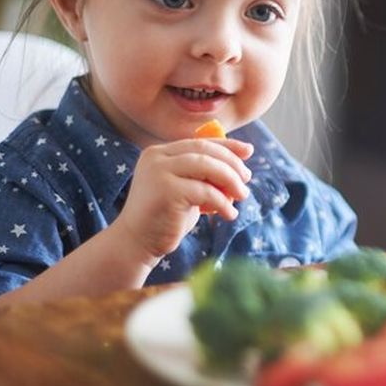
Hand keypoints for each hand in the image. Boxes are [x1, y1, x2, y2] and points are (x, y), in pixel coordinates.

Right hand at [111, 138, 252, 263]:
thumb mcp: (187, 188)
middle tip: (247, 179)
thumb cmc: (166, 217)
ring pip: (207, 166)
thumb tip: (244, 153)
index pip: (200, 142)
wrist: (137, 242)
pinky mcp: (166, 190)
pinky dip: (222, 202)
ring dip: (230, 181)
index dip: (227, 145)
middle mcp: (157, 157)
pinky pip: (205, 191)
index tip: (248, 151)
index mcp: (160, 152)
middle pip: (206, 151)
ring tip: (242, 196)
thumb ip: (206, 172)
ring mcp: (159, 172)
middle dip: (232, 164)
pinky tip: (229, 214)